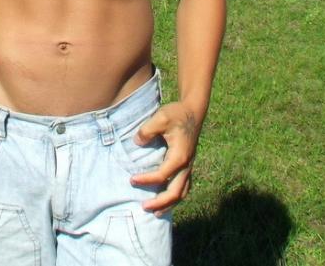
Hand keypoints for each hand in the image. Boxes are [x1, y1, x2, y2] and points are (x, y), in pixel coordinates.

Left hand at [128, 101, 201, 215]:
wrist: (193, 111)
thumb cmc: (177, 114)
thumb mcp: (161, 117)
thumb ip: (147, 130)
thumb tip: (137, 142)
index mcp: (180, 156)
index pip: (162, 176)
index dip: (146, 180)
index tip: (131, 179)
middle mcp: (186, 165)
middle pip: (176, 192)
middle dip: (160, 203)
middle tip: (144, 207)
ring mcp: (189, 166)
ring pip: (182, 192)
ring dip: (169, 204)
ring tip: (155, 212)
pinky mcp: (188, 165)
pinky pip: (184, 186)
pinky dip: (175, 196)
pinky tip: (166, 200)